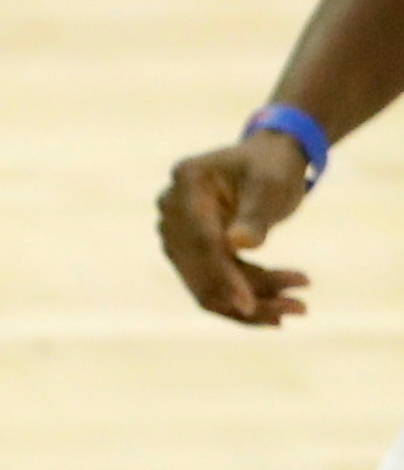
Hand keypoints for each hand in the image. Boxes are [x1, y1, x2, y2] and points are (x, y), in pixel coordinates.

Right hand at [163, 131, 317, 326]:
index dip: (223, 276)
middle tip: (299, 308)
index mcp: (187, 184)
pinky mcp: (189, 254)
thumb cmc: (272, 165)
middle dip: (247, 296)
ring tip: (298, 308)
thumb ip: (255, 213)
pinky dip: (246, 297)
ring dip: (252, 303)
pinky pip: (213, 285)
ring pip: (207, 286)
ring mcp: (176, 235)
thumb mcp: (272, 182)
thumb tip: (236, 244)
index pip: (201, 241)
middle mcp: (171, 212)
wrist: (268, 160)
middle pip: (201, 271)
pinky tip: (280, 307)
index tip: (250, 305)